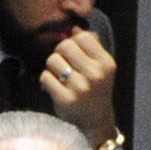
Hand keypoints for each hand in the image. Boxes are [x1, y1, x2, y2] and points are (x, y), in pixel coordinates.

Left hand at [40, 28, 119, 147]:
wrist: (95, 121)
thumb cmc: (95, 90)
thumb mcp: (101, 68)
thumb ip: (91, 46)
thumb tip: (74, 28)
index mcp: (106, 62)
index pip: (83, 37)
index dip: (72, 42)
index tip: (72, 52)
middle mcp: (95, 74)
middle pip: (65, 46)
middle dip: (59, 52)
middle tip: (61, 64)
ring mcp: (81, 87)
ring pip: (52, 60)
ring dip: (51, 67)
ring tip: (57, 76)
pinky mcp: (65, 99)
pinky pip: (45, 77)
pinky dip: (45, 80)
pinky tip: (51, 87)